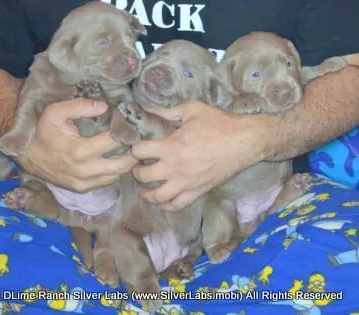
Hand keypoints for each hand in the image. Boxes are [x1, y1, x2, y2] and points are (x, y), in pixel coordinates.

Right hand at [17, 98, 136, 191]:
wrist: (26, 155)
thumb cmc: (42, 131)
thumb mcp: (56, 112)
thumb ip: (80, 106)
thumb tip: (105, 106)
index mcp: (80, 151)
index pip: (114, 141)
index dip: (126, 131)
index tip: (131, 124)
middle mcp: (85, 171)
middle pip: (123, 164)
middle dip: (133, 151)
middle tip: (137, 138)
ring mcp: (84, 183)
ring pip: (118, 175)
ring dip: (127, 162)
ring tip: (129, 148)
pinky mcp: (83, 189)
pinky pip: (107, 182)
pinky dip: (115, 171)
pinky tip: (114, 158)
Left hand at [131, 100, 265, 210]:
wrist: (245, 141)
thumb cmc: (219, 123)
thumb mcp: (191, 110)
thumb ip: (166, 112)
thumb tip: (146, 109)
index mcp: (172, 146)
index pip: (140, 151)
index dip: (134, 147)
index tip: (136, 146)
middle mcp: (175, 168)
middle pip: (144, 176)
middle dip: (135, 170)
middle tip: (137, 166)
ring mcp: (186, 183)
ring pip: (158, 196)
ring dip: (146, 193)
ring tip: (143, 188)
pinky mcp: (197, 192)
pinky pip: (177, 205)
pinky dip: (166, 206)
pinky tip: (161, 201)